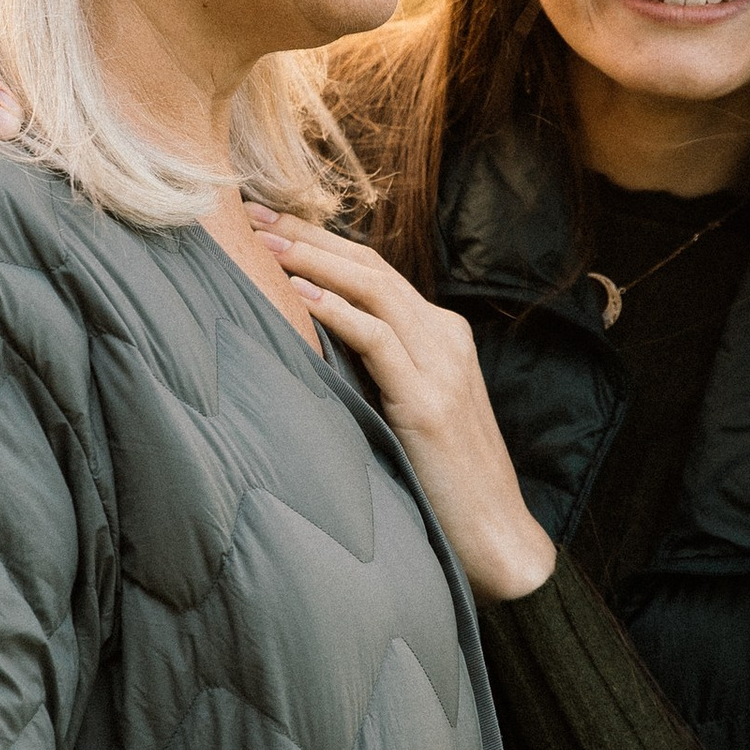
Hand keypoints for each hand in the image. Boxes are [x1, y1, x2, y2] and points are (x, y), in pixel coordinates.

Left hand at [249, 215, 557, 604]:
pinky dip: (336, 312)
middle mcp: (446, 339)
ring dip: (313, 261)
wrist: (497, 538)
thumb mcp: (409, 411)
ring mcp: (442, 367)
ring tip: (263, 242)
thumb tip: (309, 349)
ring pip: (373, 290)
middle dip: (308, 236)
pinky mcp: (428, 403)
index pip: (375, 272)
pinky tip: (297, 295)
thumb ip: (376, 373)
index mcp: (442, 336)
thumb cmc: (444, 483)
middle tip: (252, 212)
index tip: (269, 222)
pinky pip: (377, 340)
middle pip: (370, 267)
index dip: (322, 242)